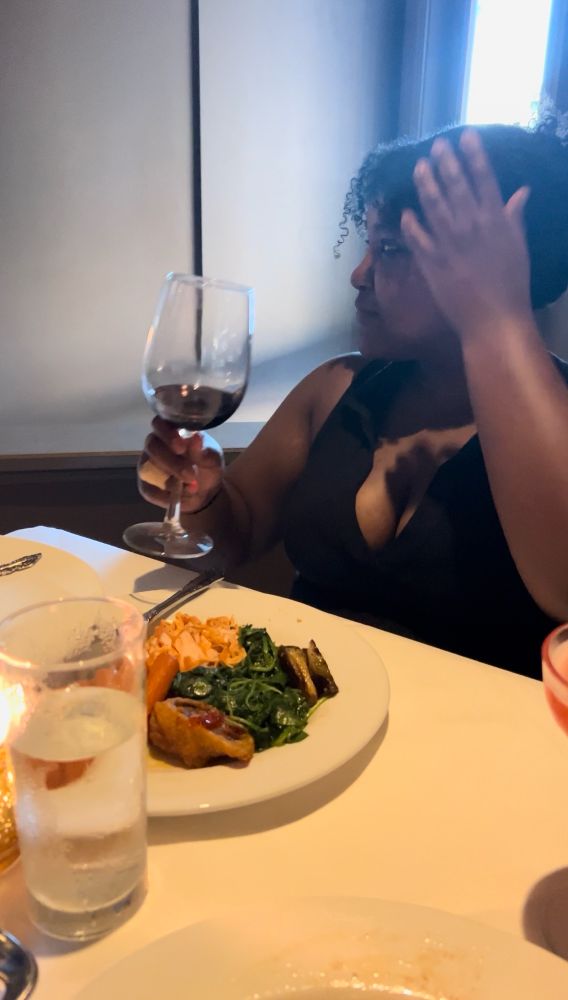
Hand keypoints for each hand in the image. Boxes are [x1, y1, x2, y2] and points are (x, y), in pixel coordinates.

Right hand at [138, 419, 223, 512]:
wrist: (206, 493)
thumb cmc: (207, 468)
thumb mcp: (212, 460)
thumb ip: (203, 450)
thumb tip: (196, 438)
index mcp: (171, 432)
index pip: (159, 423)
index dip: (167, 433)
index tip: (181, 446)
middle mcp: (155, 445)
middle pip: (152, 446)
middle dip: (171, 461)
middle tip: (189, 473)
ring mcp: (147, 465)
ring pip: (147, 468)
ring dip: (170, 479)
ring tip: (192, 486)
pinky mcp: (146, 486)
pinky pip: (149, 489)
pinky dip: (166, 494)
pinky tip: (181, 495)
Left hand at [400, 129, 532, 338]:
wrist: (493, 319)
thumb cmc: (511, 283)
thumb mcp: (518, 245)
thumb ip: (515, 216)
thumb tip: (521, 191)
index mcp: (495, 219)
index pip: (483, 178)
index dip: (473, 154)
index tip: (465, 135)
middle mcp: (470, 225)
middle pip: (455, 185)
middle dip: (445, 161)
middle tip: (437, 144)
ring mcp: (448, 243)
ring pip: (432, 205)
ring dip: (425, 183)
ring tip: (419, 166)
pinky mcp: (431, 262)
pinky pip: (416, 237)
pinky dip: (410, 223)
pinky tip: (406, 212)